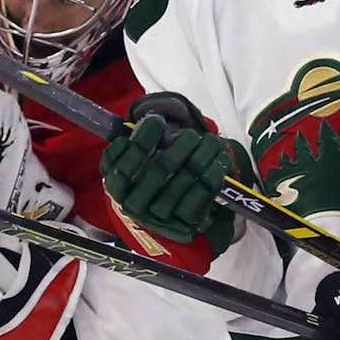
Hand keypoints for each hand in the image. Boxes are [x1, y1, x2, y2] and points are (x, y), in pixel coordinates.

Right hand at [100, 92, 242, 252]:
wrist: (165, 216)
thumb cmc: (148, 179)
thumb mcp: (136, 161)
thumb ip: (140, 140)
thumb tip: (158, 114)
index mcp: (119, 188)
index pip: (124, 166)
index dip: (141, 141)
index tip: (156, 120)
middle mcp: (136, 205)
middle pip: (158, 172)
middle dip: (178, 148)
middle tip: (191, 134)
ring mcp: (160, 217)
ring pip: (182, 183)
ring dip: (200, 158)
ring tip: (211, 142)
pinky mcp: (183, 225)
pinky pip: (200, 199)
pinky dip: (212, 177)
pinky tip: (219, 161)